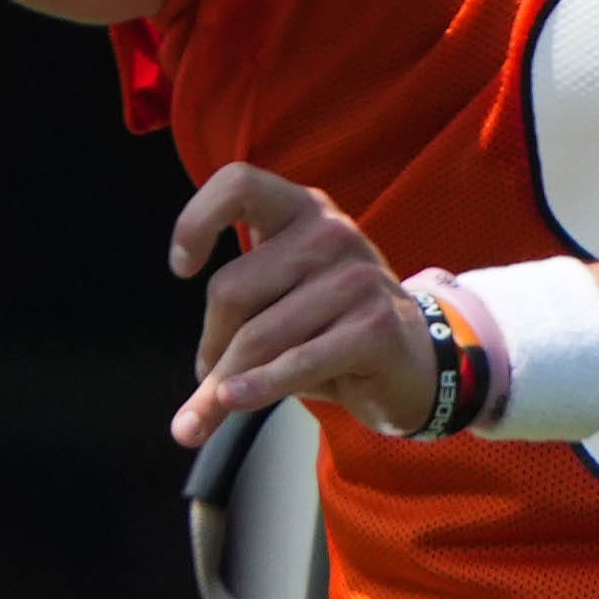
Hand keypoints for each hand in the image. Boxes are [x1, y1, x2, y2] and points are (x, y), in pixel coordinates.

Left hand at [167, 164, 440, 445]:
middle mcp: (330, 232)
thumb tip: (185, 414)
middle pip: (231, 288)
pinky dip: (259, 388)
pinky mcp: (375, 326)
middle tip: (215, 374)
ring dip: (227, 383)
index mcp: (303, 210)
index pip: (238, 184)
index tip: (182, 267)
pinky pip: (297, 362)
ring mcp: (357, 277)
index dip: (197, 220)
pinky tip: (233, 402)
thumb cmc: (334, 328)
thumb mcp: (282, 307)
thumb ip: (234, 327)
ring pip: (258, 335)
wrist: (416, 361)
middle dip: (213, 344)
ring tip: (224, 401)